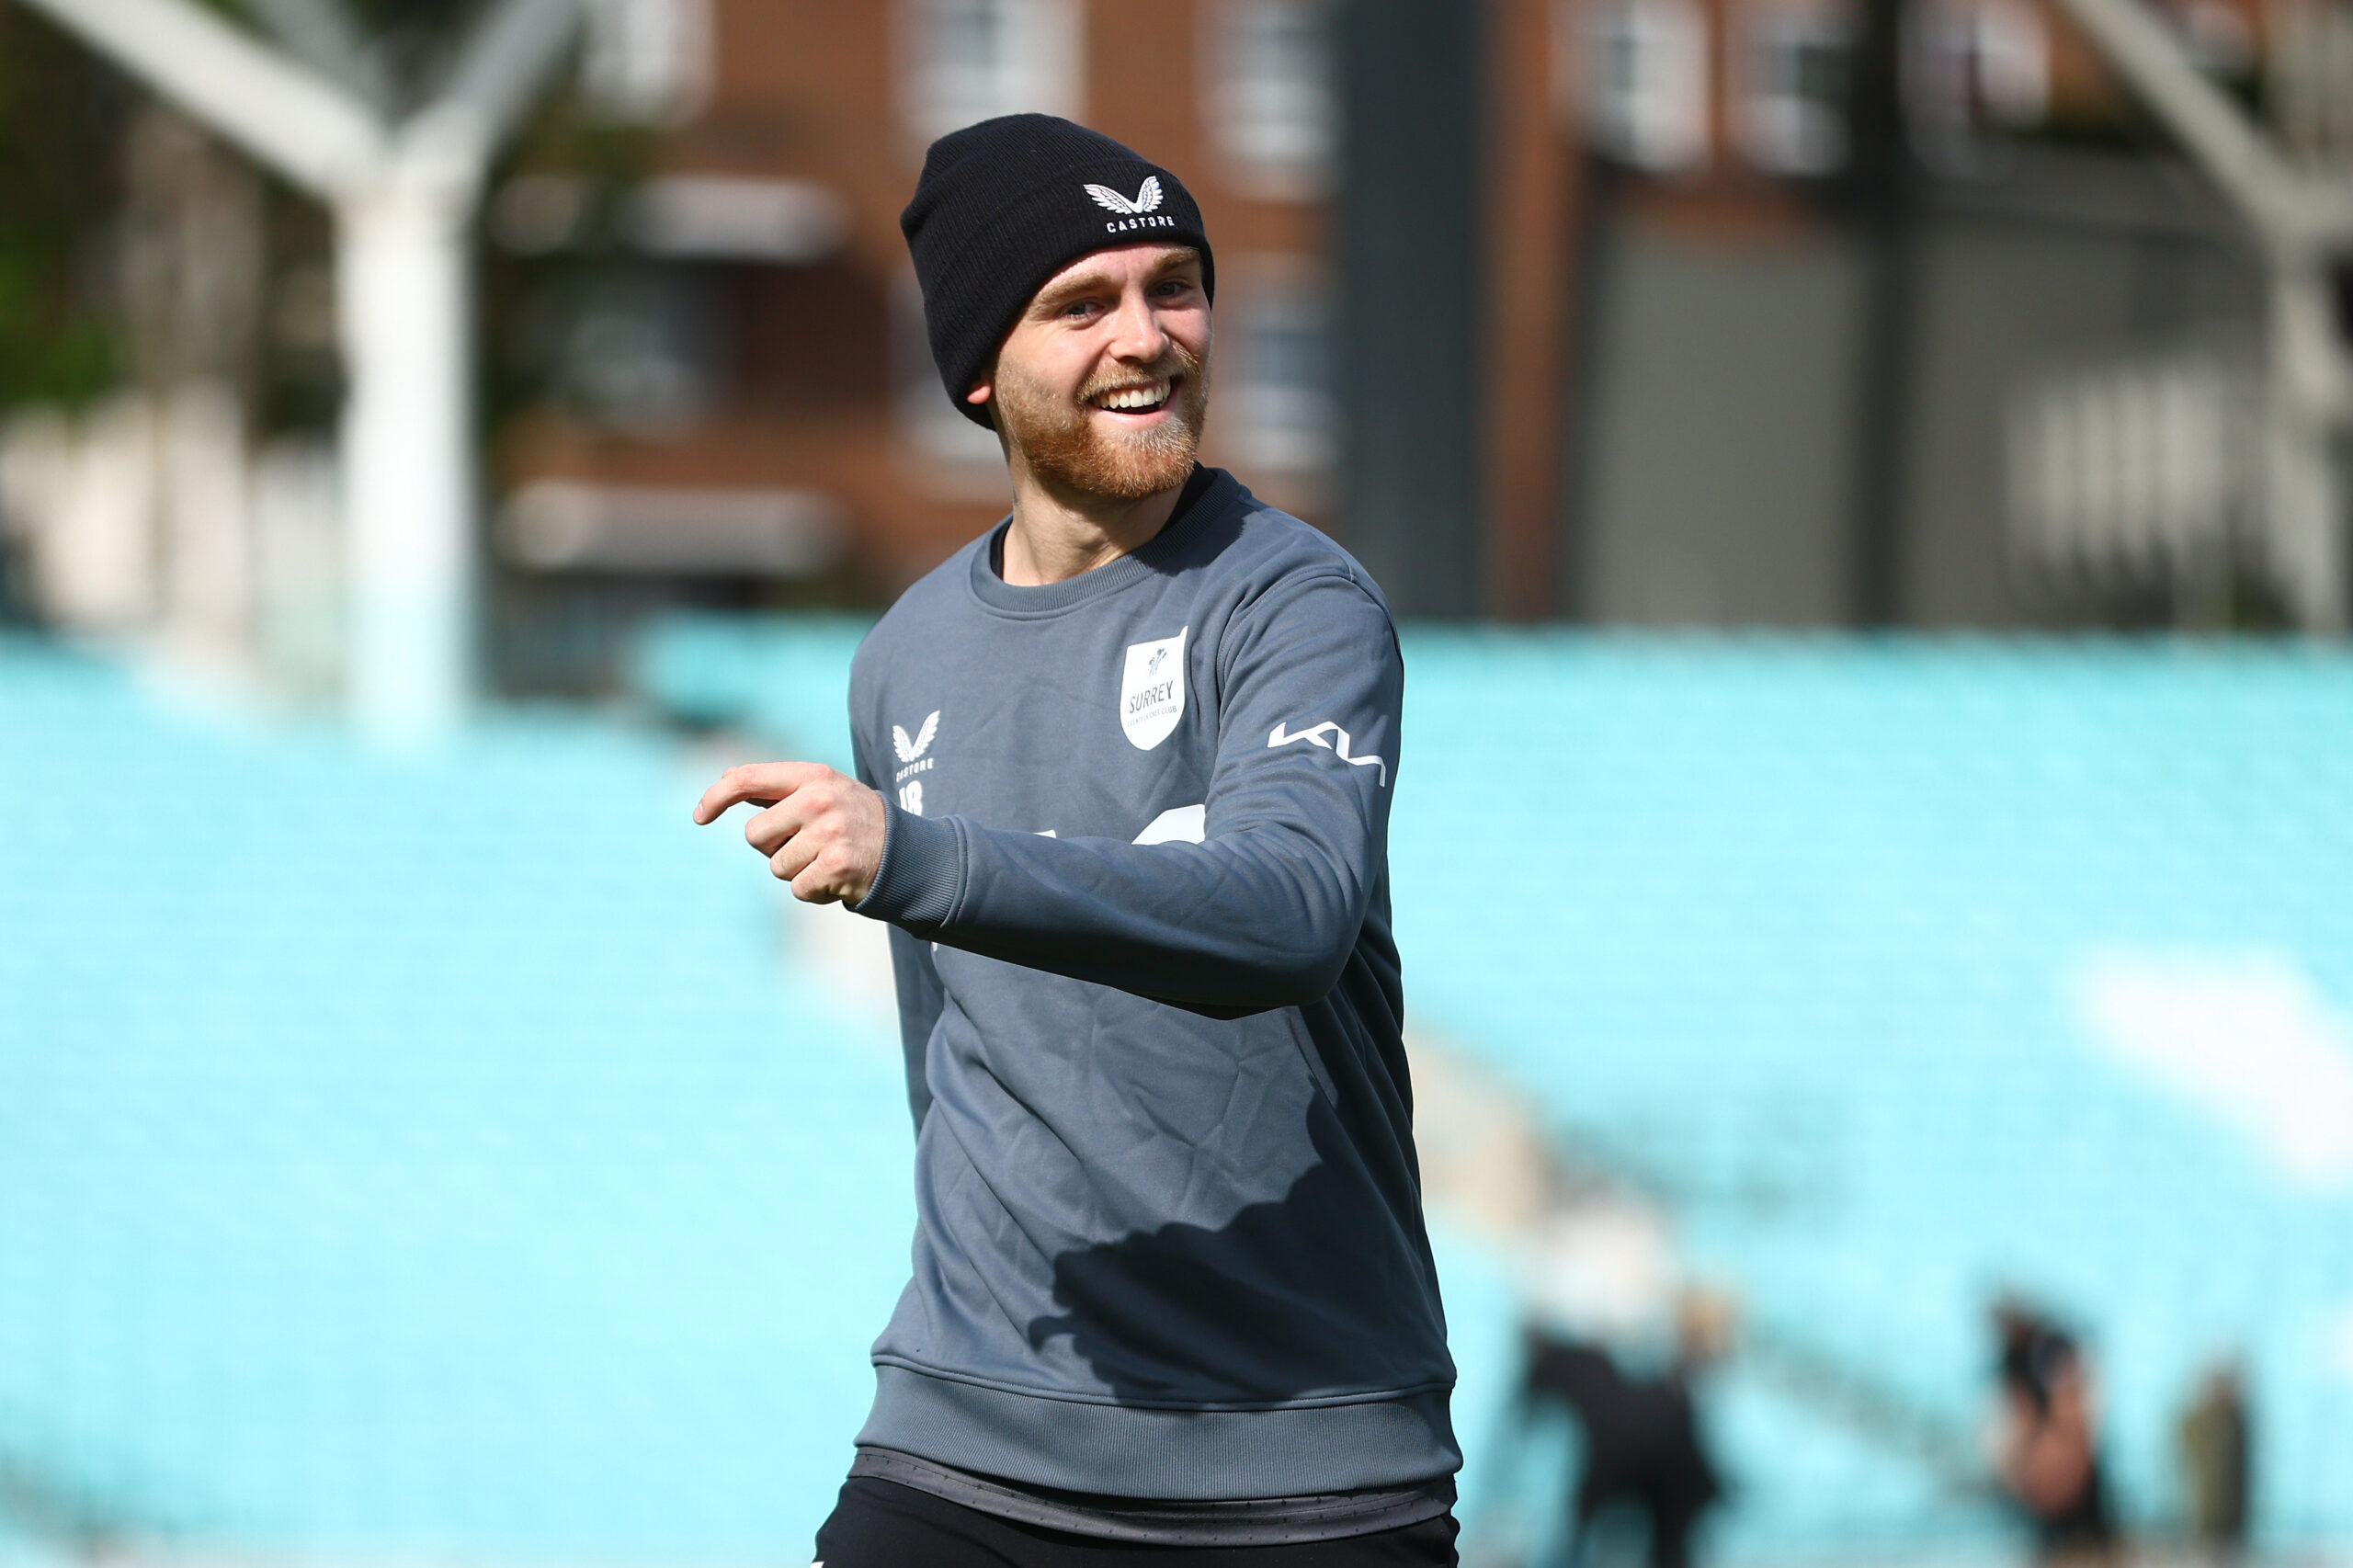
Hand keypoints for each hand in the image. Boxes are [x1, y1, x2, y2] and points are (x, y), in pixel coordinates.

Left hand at [693, 761, 887, 904]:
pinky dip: (813, 891)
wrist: (905, 851)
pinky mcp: (836, 865)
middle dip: (773, 846)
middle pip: (754, 835)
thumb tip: (728, 778)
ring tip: (828, 858)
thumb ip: (779, 787)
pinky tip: (836, 879)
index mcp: (812, 775)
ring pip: (776, 866)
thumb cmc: (852, 819)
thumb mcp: (822, 789)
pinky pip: (797, 889)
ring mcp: (828, 832)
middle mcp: (818, 799)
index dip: (716, 796)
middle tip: (808, 843)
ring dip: (797, 870)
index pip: (747, 779)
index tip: (699, 815)